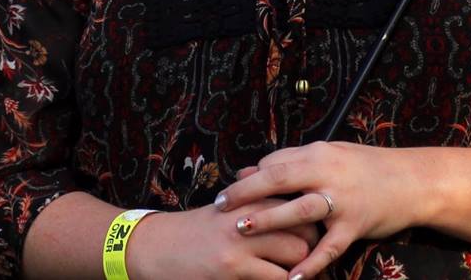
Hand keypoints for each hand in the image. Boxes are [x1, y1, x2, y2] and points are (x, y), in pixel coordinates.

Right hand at [128, 200, 319, 279]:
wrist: (157, 247)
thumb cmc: (197, 232)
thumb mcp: (229, 211)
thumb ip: (260, 210)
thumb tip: (296, 221)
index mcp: (252, 198)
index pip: (301, 209)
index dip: (313, 230)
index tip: (314, 244)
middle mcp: (250, 216)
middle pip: (305, 234)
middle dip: (312, 254)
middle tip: (309, 267)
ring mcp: (242, 243)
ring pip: (295, 259)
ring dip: (299, 272)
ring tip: (295, 277)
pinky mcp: (232, 268)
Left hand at [216, 143, 426, 279]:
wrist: (413, 181)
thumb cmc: (368, 168)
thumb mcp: (333, 155)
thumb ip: (297, 162)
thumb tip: (255, 168)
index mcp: (320, 154)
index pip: (277, 162)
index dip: (251, 177)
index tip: (230, 190)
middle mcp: (328, 173)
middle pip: (279, 179)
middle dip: (246, 192)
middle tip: (219, 205)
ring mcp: (342, 200)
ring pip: (299, 209)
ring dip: (269, 219)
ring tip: (241, 229)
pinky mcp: (356, 225)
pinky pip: (329, 247)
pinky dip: (311, 263)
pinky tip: (292, 278)